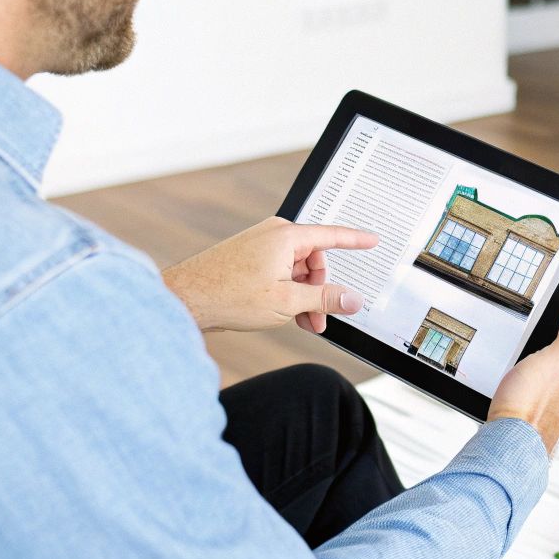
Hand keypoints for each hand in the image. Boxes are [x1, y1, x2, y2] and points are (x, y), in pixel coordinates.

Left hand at [161, 217, 375, 332]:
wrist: (185, 299)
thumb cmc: (228, 295)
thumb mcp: (287, 302)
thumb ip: (324, 300)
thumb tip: (352, 299)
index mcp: (286, 236)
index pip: (333, 235)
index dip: (356, 240)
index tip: (373, 240)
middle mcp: (274, 234)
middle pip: (314, 261)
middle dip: (320, 291)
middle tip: (320, 319)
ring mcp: (260, 245)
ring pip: (296, 270)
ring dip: (303, 296)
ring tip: (302, 323)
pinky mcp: (249, 257)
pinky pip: (280, 272)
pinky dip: (287, 292)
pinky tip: (284, 315)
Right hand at [487, 297, 558, 454]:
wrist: (505, 446)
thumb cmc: (532, 408)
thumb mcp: (557, 360)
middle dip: (558, 341)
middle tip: (553, 322)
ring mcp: (545, 403)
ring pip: (546, 374)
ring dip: (540, 360)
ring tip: (533, 346)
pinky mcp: (526, 413)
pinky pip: (530, 388)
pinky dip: (526, 378)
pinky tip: (517, 378)